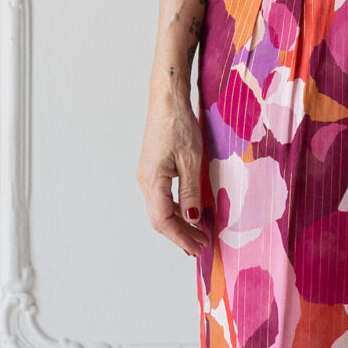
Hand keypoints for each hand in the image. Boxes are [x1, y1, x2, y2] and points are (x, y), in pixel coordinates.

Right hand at [136, 86, 211, 256]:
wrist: (167, 100)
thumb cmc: (178, 125)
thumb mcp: (191, 160)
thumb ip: (191, 192)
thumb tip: (193, 219)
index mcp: (152, 181)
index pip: (163, 221)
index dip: (181, 237)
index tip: (198, 247)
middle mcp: (145, 182)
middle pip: (160, 219)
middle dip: (181, 235)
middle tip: (202, 247)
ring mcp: (147, 176)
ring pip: (161, 210)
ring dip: (179, 224)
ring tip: (198, 235)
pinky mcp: (153, 170)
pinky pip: (162, 198)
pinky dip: (176, 211)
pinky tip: (189, 214)